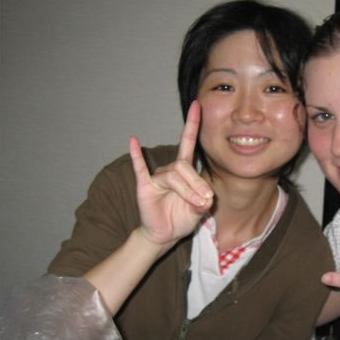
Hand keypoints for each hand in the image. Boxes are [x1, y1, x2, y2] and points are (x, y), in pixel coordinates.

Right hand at [129, 101, 212, 248]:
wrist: (165, 234)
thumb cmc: (181, 218)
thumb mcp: (199, 211)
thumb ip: (203, 202)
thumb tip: (204, 198)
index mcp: (184, 171)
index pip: (188, 143)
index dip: (192, 124)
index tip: (198, 105)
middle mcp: (170, 170)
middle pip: (184, 166)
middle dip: (197, 183)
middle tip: (205, 201)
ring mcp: (156, 177)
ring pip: (174, 176)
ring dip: (188, 191)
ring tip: (196, 204)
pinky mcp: (145, 187)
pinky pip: (139, 169)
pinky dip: (136, 156)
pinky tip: (133, 141)